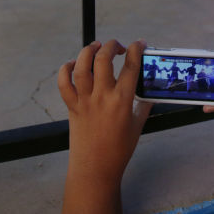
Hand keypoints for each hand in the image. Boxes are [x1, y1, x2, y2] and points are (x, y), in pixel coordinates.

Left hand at [59, 40, 152, 213]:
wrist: (95, 169)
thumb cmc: (119, 149)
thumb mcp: (138, 125)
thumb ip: (144, 105)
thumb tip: (150, 91)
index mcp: (123, 101)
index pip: (131, 66)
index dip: (137, 49)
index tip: (140, 44)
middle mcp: (102, 97)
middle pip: (104, 59)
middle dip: (112, 45)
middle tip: (118, 46)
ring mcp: (85, 101)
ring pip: (81, 66)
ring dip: (88, 51)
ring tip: (96, 46)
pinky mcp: (72, 107)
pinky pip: (63, 83)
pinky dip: (65, 69)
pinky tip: (73, 65)